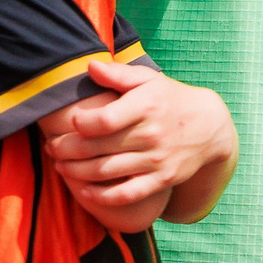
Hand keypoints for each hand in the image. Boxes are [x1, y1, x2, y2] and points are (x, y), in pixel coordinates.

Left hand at [43, 58, 234, 209]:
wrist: (210, 127)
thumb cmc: (170, 99)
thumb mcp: (150, 80)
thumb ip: (118, 75)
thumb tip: (89, 67)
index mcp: (147, 106)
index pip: (103, 120)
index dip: (79, 124)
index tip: (70, 122)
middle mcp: (151, 134)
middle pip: (98, 147)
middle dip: (66, 149)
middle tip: (51, 147)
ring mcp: (157, 159)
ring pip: (106, 172)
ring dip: (76, 172)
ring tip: (60, 166)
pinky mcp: (162, 179)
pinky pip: (127, 194)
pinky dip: (102, 196)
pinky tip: (85, 191)